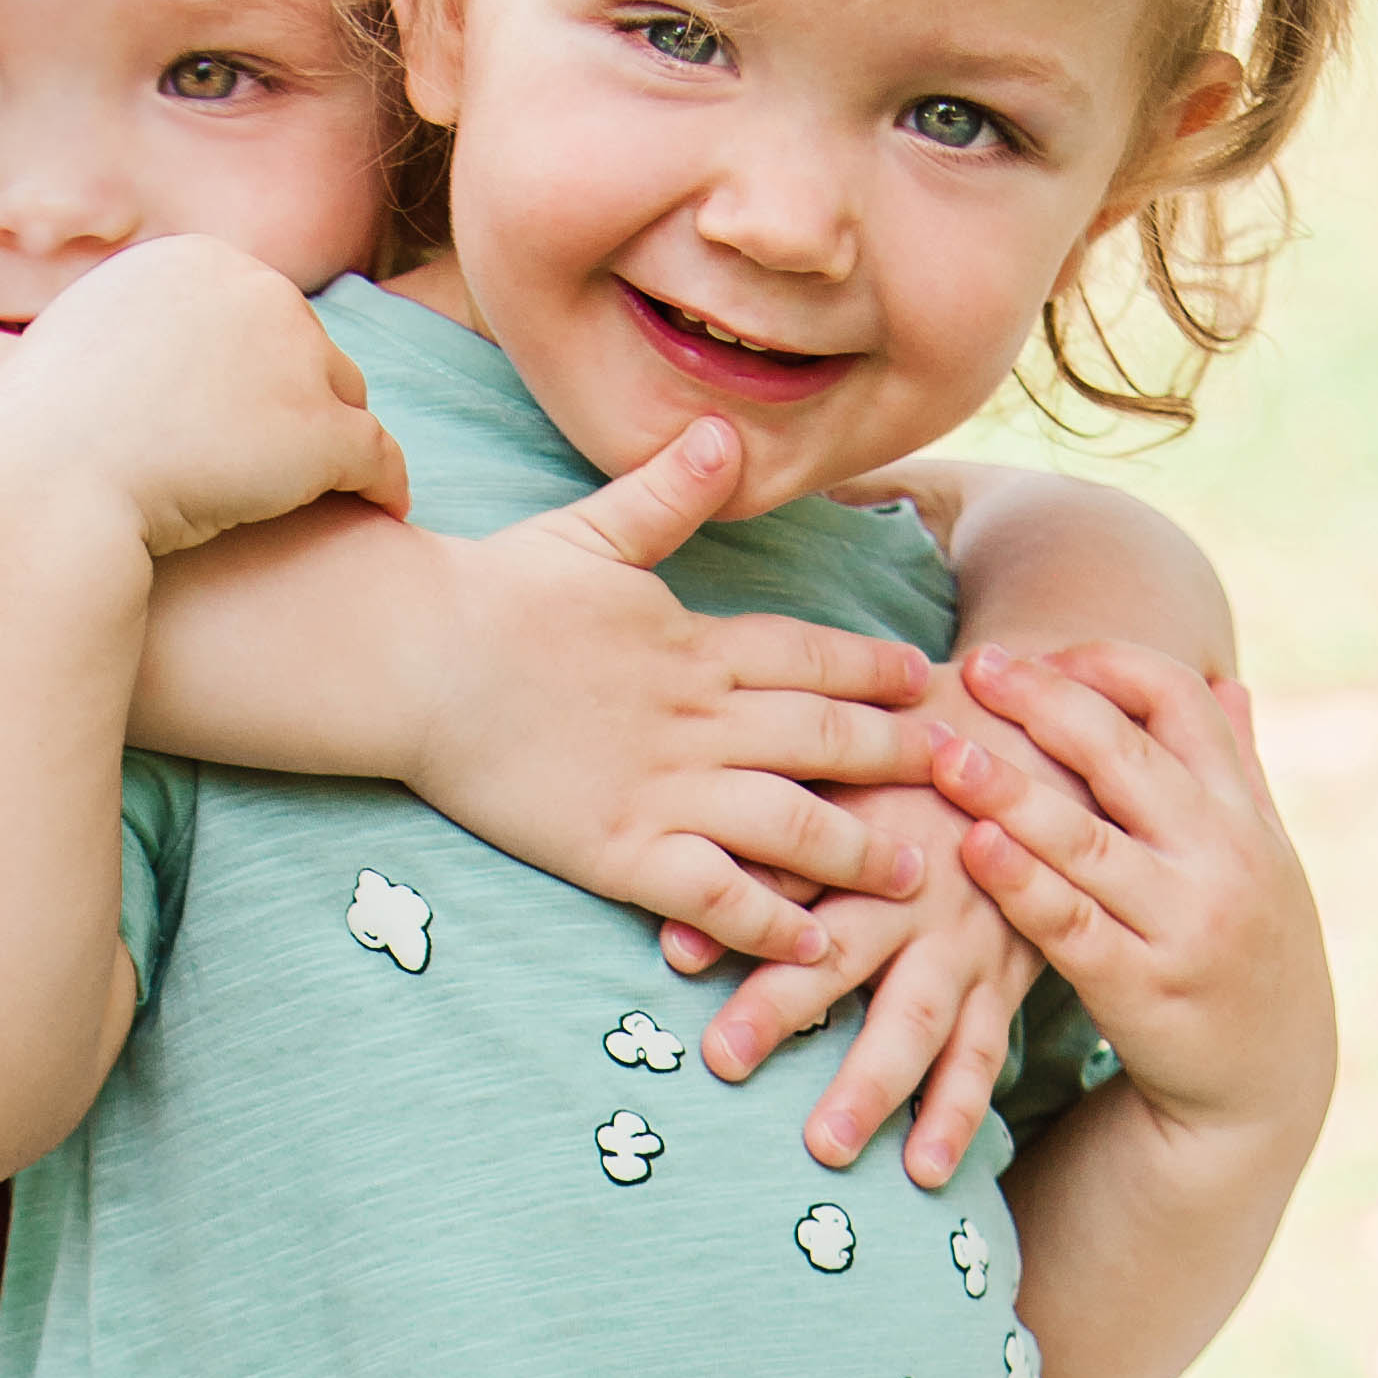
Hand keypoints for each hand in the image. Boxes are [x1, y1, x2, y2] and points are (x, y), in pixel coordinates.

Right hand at [0, 237, 406, 554]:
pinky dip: (384, 485)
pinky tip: (384, 508)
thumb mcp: (87, 336)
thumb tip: (180, 343)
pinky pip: (379, 459)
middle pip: (310, 350)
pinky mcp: (323, 432)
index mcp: (199, 261)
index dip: (257, 365)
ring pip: (346, 402)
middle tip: (268, 461)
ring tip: (304, 492)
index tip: (241, 412)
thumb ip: (146, 322)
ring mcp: (297, 360)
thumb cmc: (46, 430)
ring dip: (328, 442)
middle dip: (295, 400)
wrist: (47, 485)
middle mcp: (259, 291)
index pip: (259, 310)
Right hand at [401, 417, 943, 971]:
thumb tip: (726, 430)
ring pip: (792, 824)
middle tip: (966, 775)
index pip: (809, 655)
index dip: (873, 668)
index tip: (927, 679)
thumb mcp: (590, 533)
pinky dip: (772, 923)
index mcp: (695, 641)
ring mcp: (663, 788)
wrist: (411, 658)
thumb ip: (667, 494)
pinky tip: (817, 947)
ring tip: (918, 870)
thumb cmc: (491, 594)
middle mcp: (698, 717)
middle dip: (900, 757)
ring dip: (862, 849)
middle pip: (825, 738)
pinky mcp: (620, 851)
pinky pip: (716, 896)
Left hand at [700, 782, 1045, 1187]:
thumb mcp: (857, 780)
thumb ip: (775, 841)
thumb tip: (679, 924)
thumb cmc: (928, 773)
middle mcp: (918, 897)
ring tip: (827, 1146)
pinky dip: (955, 1114)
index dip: (737, 909)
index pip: (790, 872)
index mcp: (870, 836)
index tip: (674, 955)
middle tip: (724, 1057)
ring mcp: (966, 948)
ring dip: (874, 1084)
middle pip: (844, 951)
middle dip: (784, 1006)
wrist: (1050, 779)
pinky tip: (925, 1172)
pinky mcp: (1004, 987)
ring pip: (914, 1020)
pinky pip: (979, 1057)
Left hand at [938, 642, 1334, 1152]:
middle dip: (1044, 705)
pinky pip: (1072, 925)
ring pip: (1088, 840)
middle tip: (975, 669)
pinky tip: (973, 847)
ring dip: (1011, 790)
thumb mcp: (1263, 853)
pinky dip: (1022, 884)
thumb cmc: (1248, 945)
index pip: (1179, 701)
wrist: (1269, 1082)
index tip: (1036, 655)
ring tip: (944, 752)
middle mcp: (1222, 856)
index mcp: (1243, 809)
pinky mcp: (1143, 989)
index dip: (1104, 665)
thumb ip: (1239, 769)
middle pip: (1126, 755)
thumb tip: (1226, 682)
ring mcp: (1185, 924)